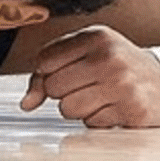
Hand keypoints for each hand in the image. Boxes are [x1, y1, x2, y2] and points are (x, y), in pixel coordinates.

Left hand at [20, 25, 159, 127]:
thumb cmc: (117, 66)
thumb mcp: (85, 53)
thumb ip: (47, 71)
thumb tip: (26, 104)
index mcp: (95, 37)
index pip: (44, 61)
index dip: (49, 72)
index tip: (67, 71)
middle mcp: (110, 58)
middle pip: (53, 87)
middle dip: (64, 92)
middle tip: (87, 85)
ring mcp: (123, 85)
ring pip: (67, 109)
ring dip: (79, 109)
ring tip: (100, 97)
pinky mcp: (133, 111)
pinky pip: (91, 123)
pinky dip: (98, 120)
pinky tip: (114, 107)